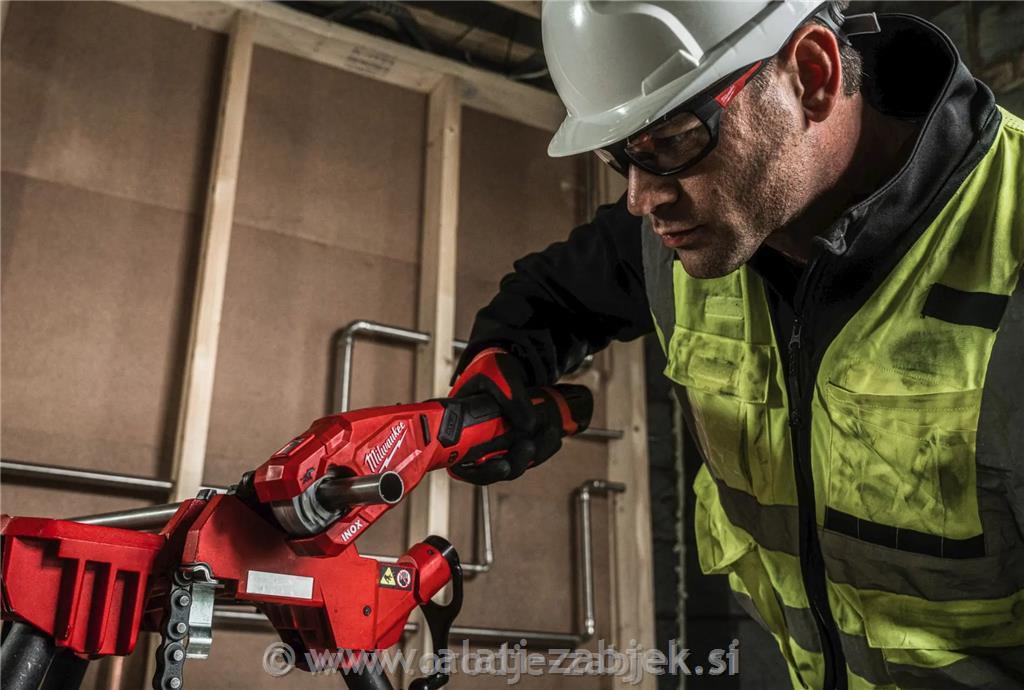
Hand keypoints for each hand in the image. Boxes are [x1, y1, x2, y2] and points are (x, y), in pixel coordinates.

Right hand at [447, 347, 561, 483]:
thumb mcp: (500, 376)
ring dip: (533, 455)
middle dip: (515, 463)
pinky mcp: (512, 438)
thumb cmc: (492, 365)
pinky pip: (525, 452)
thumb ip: (514, 400)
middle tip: (530, 447)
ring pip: (513, 461)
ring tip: (549, 436)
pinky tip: (552, 437)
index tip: (501, 466)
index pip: (462, 462)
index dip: (481, 471)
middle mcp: (474, 439)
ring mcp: (494, 440)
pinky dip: (541, 448)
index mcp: (458, 426)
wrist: (507, 358)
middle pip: (491, 468)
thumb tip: (529, 427)